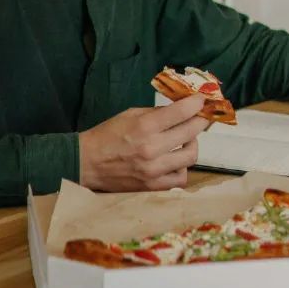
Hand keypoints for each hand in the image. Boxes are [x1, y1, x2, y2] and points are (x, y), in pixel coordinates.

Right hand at [79, 94, 209, 191]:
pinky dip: (181, 168)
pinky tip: (175, 161)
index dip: (196, 104)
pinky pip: (181, 178)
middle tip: (200, 118)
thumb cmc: (107, 136)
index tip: (201, 101)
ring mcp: (154, 170)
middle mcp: (152, 148)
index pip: (181, 112)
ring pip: (191, 156)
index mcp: (144, 126)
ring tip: (185, 141)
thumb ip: (156, 112)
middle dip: (199, 121)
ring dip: (192, 145)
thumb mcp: (130, 115)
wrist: (87, 164)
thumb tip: (181, 109)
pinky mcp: (153, 186)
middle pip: (191, 132)